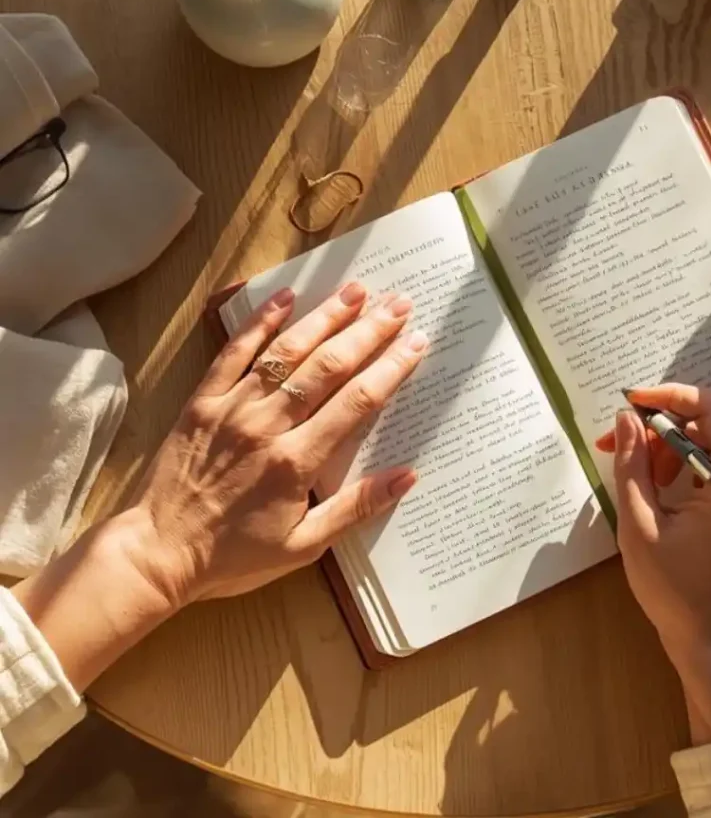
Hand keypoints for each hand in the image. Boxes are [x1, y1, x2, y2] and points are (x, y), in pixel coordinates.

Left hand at [127, 282, 427, 604]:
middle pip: (328, 367)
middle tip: (398, 304)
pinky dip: (259, 322)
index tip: (417, 342)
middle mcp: (268, 425)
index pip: (356, 402)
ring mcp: (232, 408)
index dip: (390, 368)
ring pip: (286, 352)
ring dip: (324, 317)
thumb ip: (355, 508)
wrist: (157, 553)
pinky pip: (233, 353)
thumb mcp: (303, 546)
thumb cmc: (234, 556)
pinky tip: (285, 297)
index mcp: (296, 462)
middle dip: (368, 331)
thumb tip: (407, 477)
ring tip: (356, 290)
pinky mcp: (202, 401)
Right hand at [596, 385, 710, 660]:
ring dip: (690, 429)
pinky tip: (669, 472)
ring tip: (647, 458)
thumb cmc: (674, 590)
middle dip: (679, 409)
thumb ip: (632, 464)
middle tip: (637, 427)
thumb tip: (625, 418)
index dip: (669, 397)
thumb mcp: (639, 525)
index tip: (631, 402)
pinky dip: (704, 448)